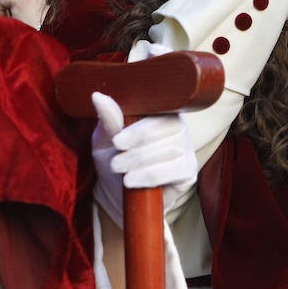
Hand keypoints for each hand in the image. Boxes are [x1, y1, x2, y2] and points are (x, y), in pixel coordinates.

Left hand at [90, 90, 198, 222]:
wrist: (118, 192)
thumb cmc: (113, 158)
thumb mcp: (105, 140)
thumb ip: (108, 119)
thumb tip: (98, 96)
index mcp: (159, 113)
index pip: (159, 114)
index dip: (139, 130)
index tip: (117, 142)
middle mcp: (178, 128)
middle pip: (167, 131)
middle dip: (138, 150)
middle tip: (116, 163)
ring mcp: (187, 149)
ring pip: (171, 150)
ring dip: (142, 164)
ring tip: (122, 173)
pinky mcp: (189, 171)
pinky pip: (176, 170)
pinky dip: (151, 176)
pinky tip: (133, 181)